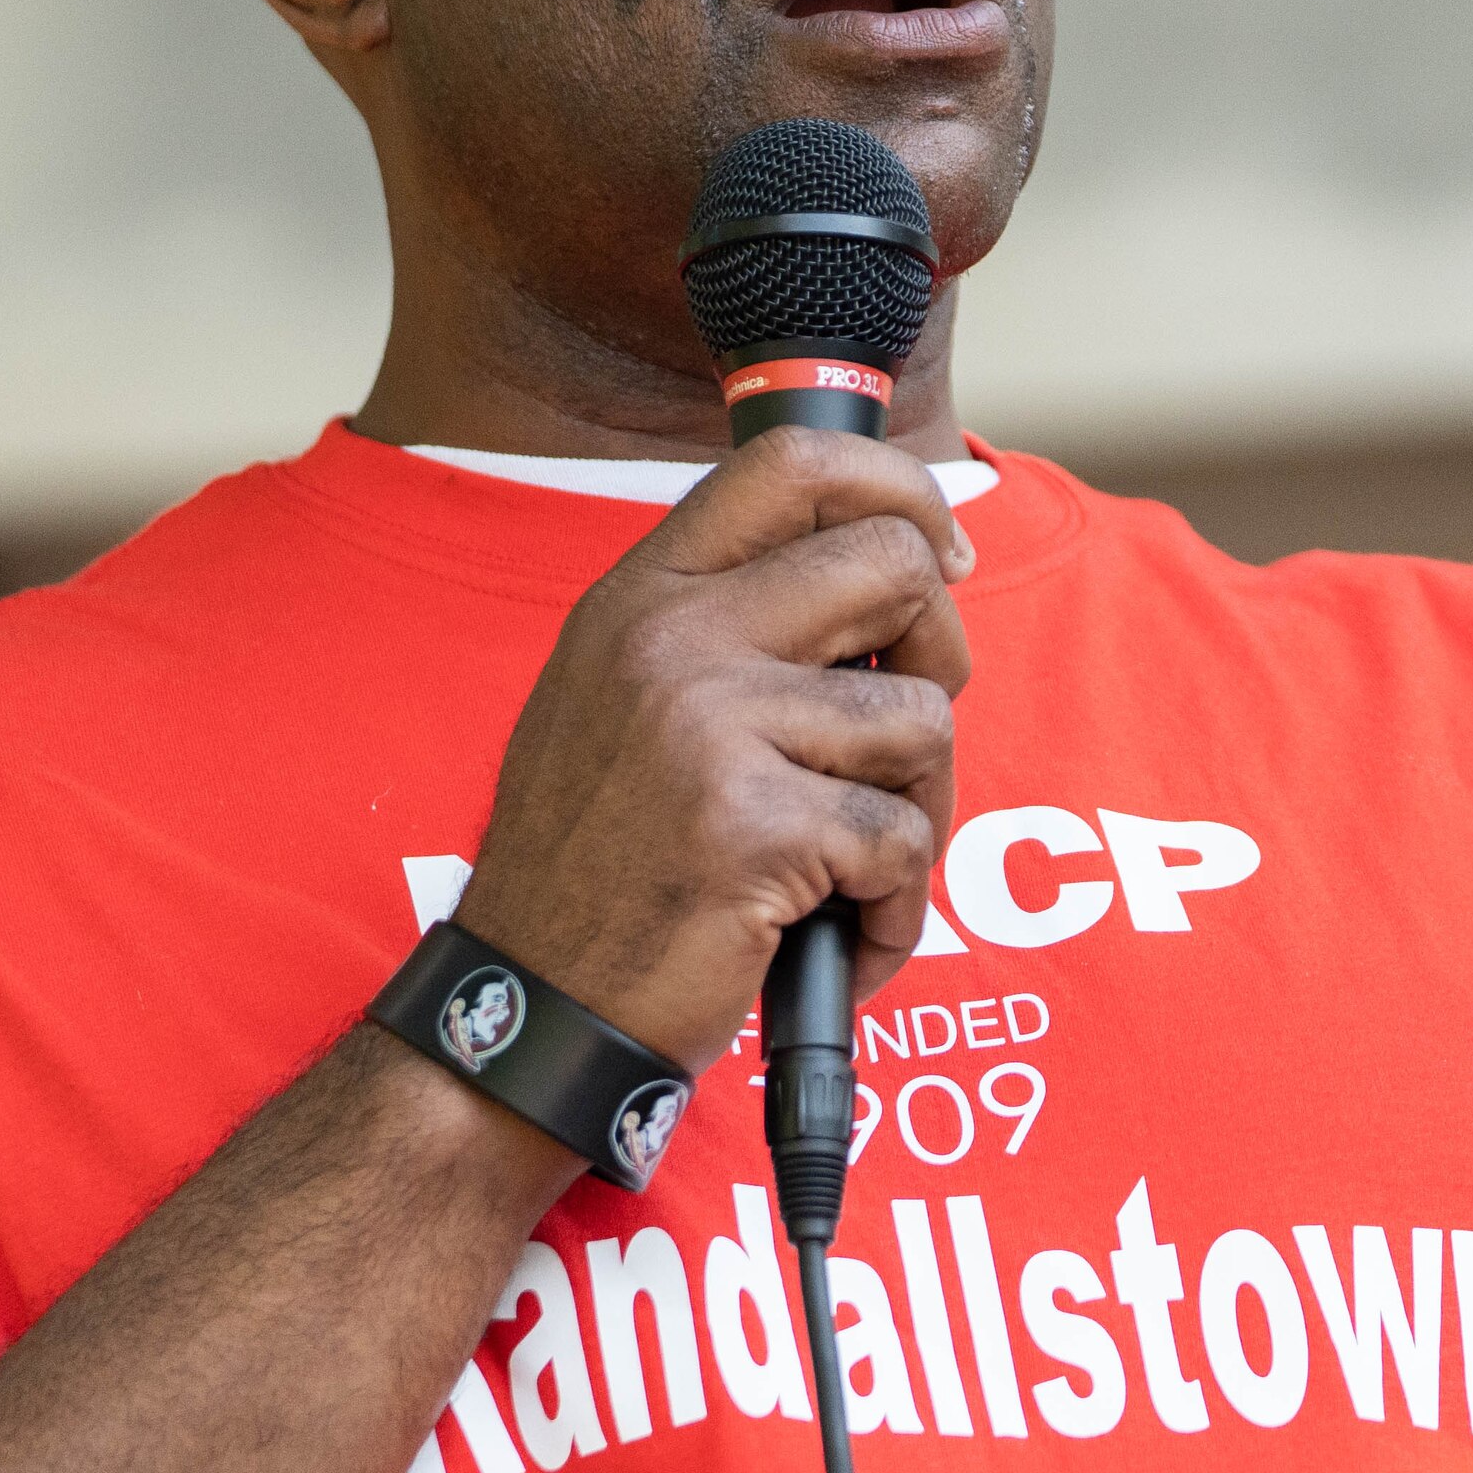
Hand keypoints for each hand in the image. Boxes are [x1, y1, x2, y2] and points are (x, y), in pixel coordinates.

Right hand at [452, 428, 970, 1067]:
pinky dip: (892, 909)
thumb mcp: (624, 701)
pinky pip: (902, 844)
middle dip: (939, 655)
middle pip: (894, 567)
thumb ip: (732, 627)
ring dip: (917, 810)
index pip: (793, 464)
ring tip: (847, 866)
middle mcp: (674, 639)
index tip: (940, 553)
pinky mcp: (755, 828)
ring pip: (920, 722)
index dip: (898, 491)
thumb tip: (896, 571)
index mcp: (645, 595)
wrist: (532, 1007)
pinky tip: (834, 935)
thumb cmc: (600, 866)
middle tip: (904, 740)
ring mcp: (710, 727)